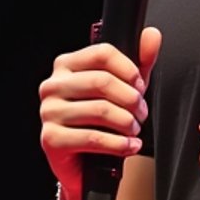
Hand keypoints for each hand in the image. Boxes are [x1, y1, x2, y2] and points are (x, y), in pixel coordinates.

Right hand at [38, 27, 160, 197]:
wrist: (85, 163)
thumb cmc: (102, 122)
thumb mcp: (124, 89)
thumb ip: (139, 62)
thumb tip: (151, 36)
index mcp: (66, 66)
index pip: (101, 53)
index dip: (128, 69)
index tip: (140, 85)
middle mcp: (52, 86)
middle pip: (102, 81)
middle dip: (131, 99)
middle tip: (142, 113)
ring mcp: (48, 112)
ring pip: (100, 110)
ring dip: (127, 123)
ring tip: (135, 130)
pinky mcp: (51, 139)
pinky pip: (93, 138)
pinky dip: (118, 144)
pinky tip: (129, 146)